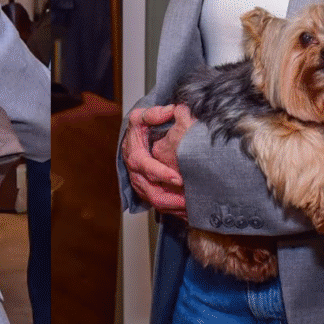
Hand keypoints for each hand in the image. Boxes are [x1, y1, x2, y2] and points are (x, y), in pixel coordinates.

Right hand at [122, 104, 187, 218]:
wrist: (130, 144)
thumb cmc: (137, 131)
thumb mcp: (139, 118)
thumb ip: (152, 114)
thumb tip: (170, 111)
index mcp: (135, 158)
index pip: (148, 169)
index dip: (162, 175)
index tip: (178, 178)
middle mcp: (137, 176)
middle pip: (153, 194)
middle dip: (172, 200)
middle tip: (189, 201)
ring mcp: (143, 187)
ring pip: (158, 204)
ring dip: (176, 209)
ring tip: (193, 209)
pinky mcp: (149, 194)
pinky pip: (162, 207)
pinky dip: (175, 211)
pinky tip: (190, 212)